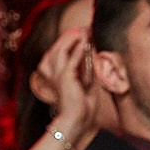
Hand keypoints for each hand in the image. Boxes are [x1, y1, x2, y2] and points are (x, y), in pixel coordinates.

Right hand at [27, 27, 96, 149]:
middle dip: (70, 36)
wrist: (77, 121)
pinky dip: (78, 50)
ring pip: (60, 51)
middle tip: (83, 28)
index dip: (71, 41)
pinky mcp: (65, 79)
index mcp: (59, 75)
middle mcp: (55, 74)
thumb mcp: (87, 84)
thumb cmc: (82, 107)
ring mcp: (58, 76)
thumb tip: (93, 55)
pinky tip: (85, 43)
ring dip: (72, 40)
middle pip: (58, 48)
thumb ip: (88, 69)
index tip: (84, 32)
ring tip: (83, 31)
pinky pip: (70, 60)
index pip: (62, 52)